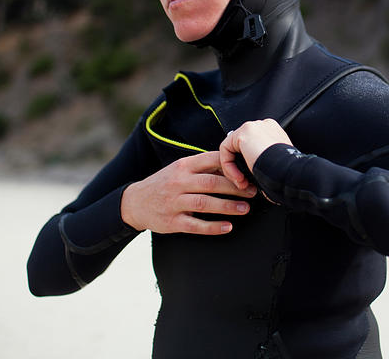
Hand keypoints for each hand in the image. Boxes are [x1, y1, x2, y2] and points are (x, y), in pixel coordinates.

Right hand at [120, 151, 256, 234]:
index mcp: (183, 166)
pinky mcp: (172, 221)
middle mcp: (179, 182)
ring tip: (245, 208)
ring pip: (205, 204)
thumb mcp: (180, 169)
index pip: (211, 160)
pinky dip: (213, 227)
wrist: (135, 202)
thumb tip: (233, 165)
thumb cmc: (164, 183)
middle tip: (253, 192)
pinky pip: (195, 225)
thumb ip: (203, 167)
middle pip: (211, 183)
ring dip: (227, 206)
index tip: (248, 171)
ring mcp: (174, 202)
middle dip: (235, 187)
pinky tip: (227, 227)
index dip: (231, 166)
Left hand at [219, 118, 291, 189]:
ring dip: (233, 169)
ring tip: (242, 183)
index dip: (248, 163)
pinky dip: (228, 166)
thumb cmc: (287, 174)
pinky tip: (239, 178)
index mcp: (275, 132)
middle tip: (244, 184)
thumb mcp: (276, 165)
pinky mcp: (244, 133)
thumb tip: (255, 172)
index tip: (252, 181)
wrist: (290, 173)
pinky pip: (226, 149)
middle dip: (239, 167)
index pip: (252, 144)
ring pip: (231, 148)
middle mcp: (264, 126)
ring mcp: (254, 127)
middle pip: (240, 145)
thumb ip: (264, 161)